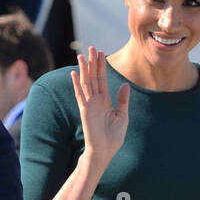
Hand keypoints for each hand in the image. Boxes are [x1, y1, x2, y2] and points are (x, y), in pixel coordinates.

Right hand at [71, 46, 130, 176]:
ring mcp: (89, 105)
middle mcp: (96, 100)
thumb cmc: (113, 138)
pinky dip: (77, 84)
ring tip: (83, 55)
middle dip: (93, 62)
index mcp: (105, 101)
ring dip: (84, 69)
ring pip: (86, 83)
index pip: (102, 79)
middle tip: (92, 47)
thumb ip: (123, 100)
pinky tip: (74, 73)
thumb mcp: (122, 116)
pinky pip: (80, 95)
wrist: (104, 152)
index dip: (101, 66)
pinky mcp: (85, 111)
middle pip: (93, 77)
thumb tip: (125, 84)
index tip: (101, 53)